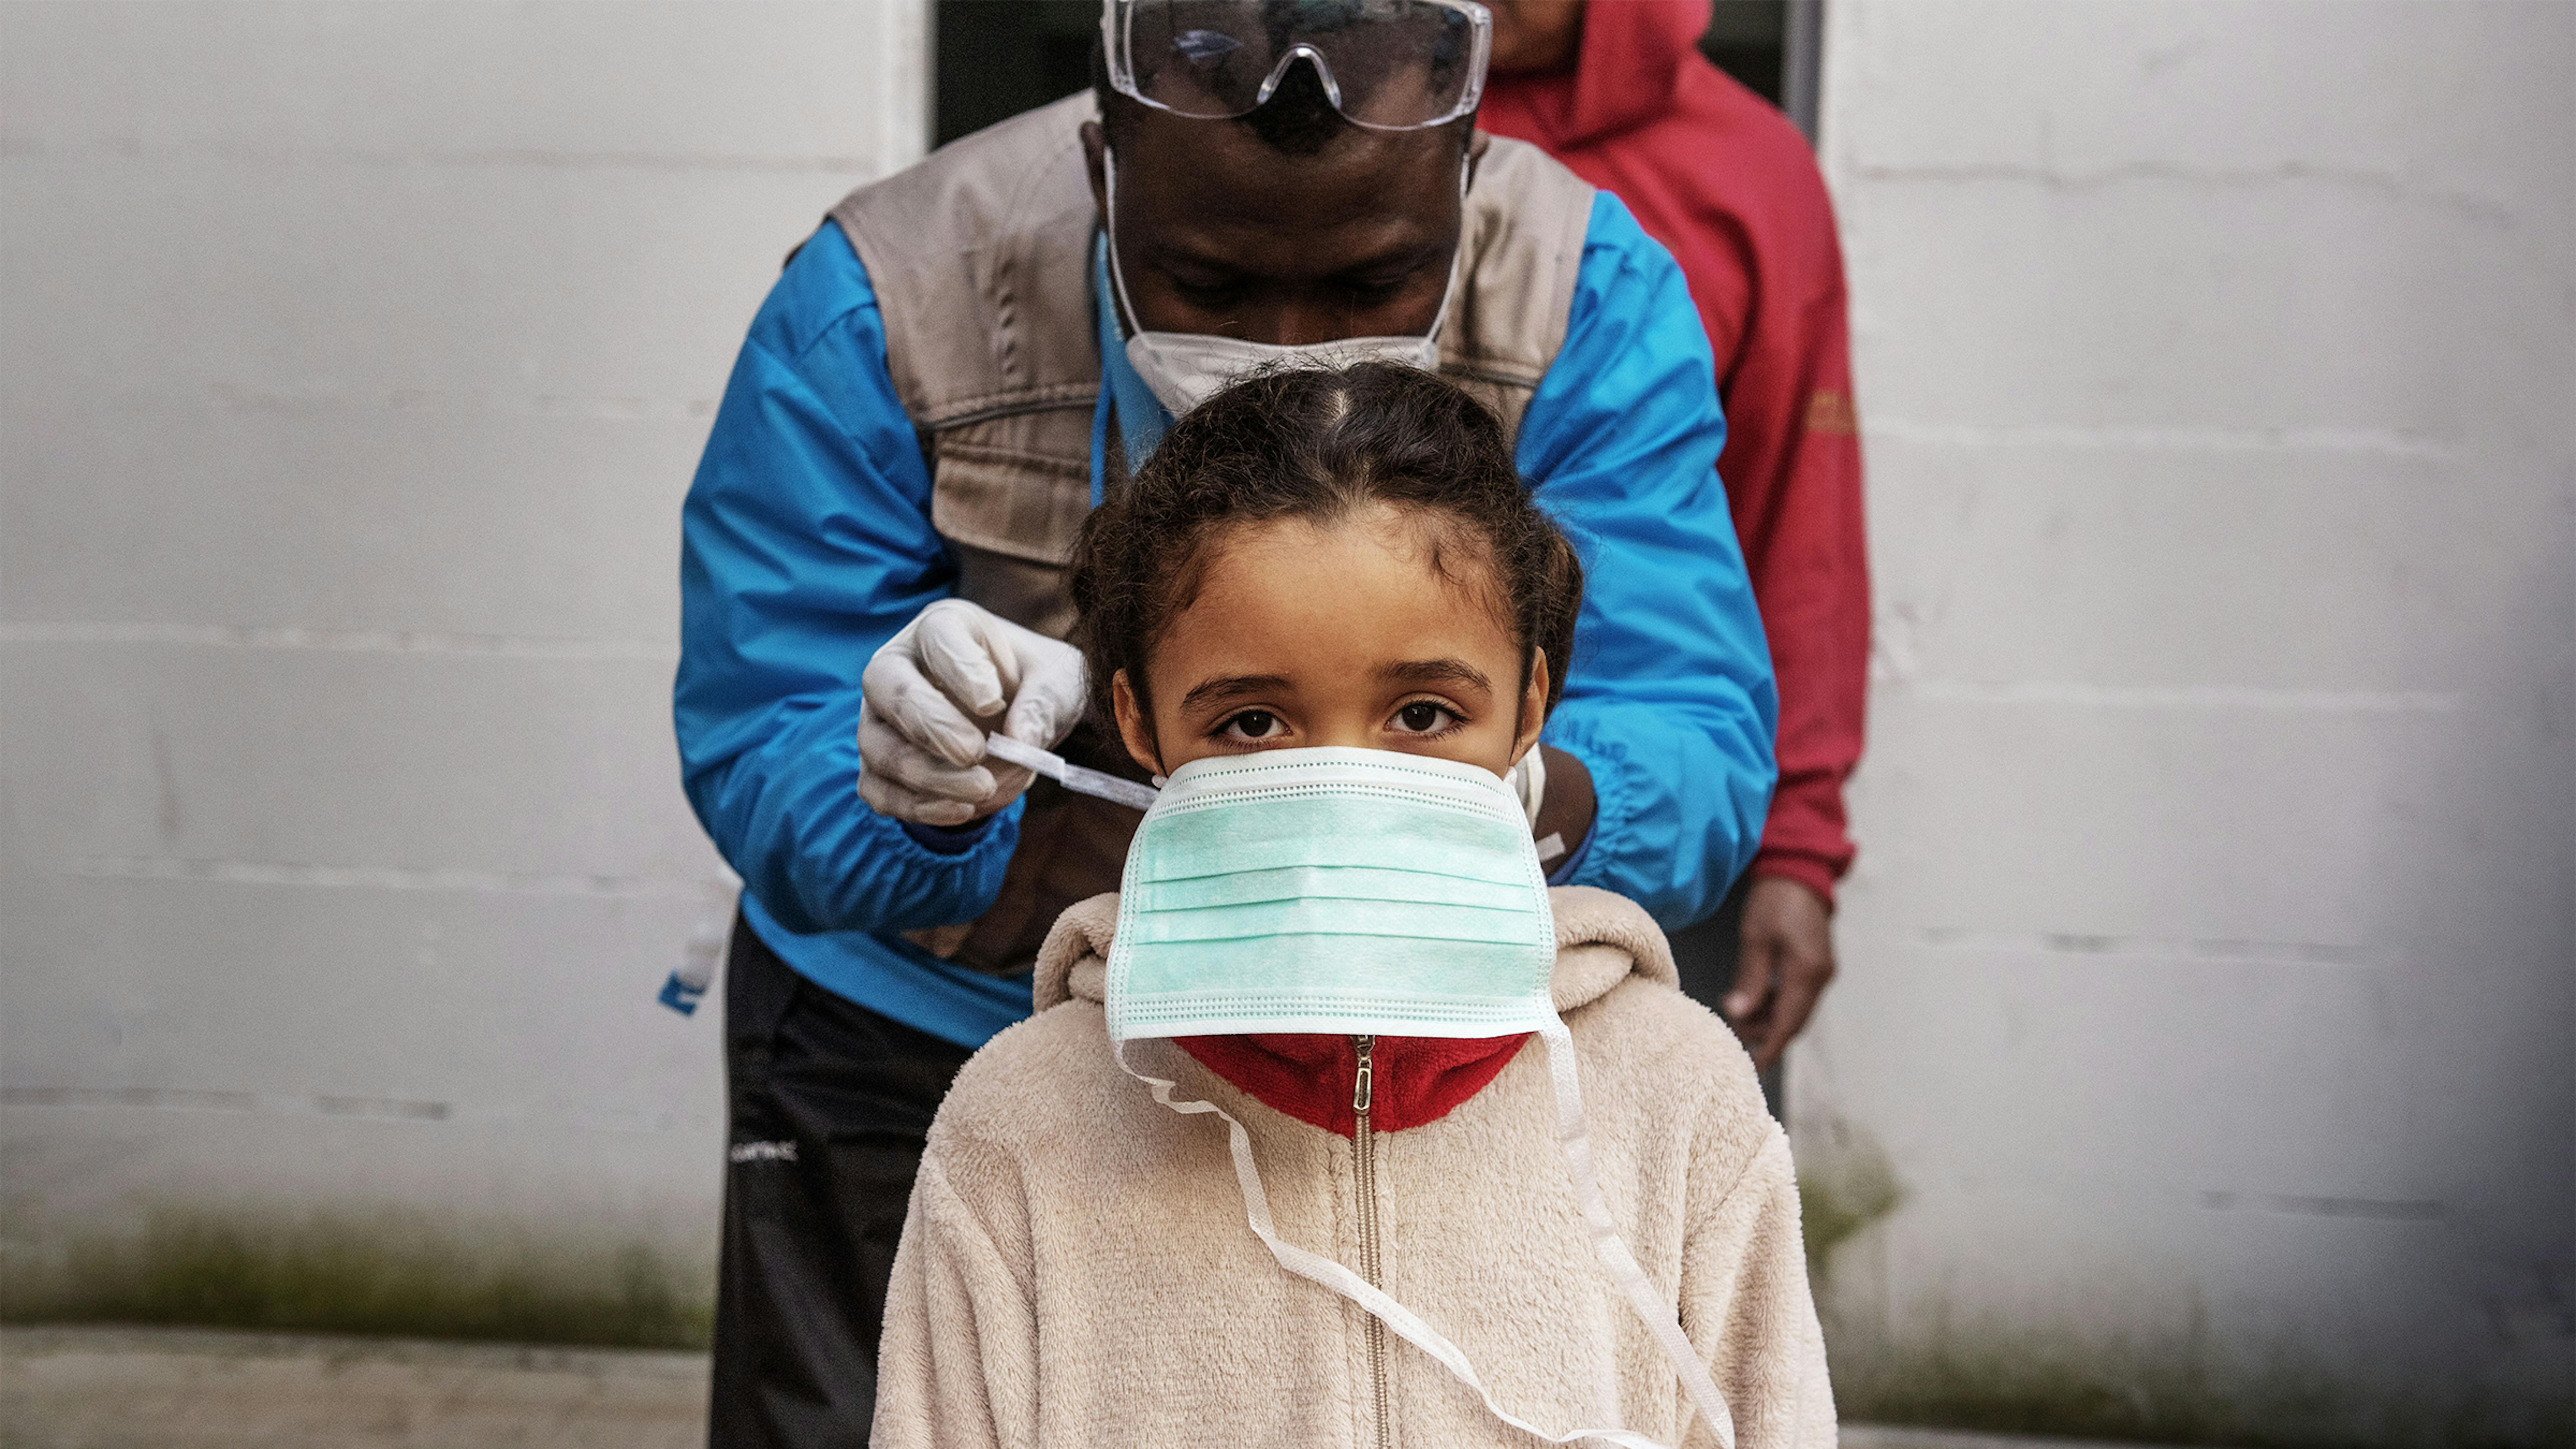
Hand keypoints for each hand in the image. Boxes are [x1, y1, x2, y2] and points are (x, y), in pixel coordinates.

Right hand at [857, 599, 1085, 826]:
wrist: (1013, 721)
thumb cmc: (1032, 685)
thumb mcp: (1057, 682)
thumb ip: (1044, 702)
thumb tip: (1022, 741)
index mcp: (943, 627)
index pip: (937, 636)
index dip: (960, 669)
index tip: (992, 702)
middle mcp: (897, 666)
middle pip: (887, 687)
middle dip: (929, 725)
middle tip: (973, 753)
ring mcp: (879, 718)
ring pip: (879, 746)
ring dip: (928, 775)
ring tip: (984, 788)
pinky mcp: (877, 765)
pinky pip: (879, 790)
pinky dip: (917, 806)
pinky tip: (962, 811)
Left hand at [1722, 876, 1836, 1072]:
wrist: (1799, 872)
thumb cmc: (1774, 900)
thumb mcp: (1756, 938)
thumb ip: (1750, 979)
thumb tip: (1738, 1014)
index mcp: (1807, 972)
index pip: (1788, 1023)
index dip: (1770, 1048)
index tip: (1752, 1067)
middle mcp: (1820, 977)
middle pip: (1794, 1022)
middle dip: (1766, 1034)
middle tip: (1734, 1033)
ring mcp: (1821, 972)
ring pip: (1796, 1011)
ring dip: (1770, 1019)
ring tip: (1739, 1015)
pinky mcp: (1816, 966)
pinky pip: (1798, 996)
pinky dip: (1777, 1004)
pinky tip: (1755, 999)